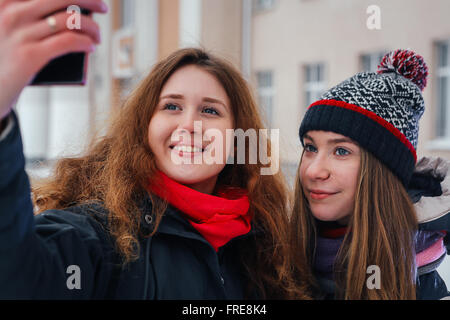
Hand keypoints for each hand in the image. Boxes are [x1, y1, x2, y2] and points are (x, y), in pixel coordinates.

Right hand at [0, 0, 107, 119]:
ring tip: (97, 36)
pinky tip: (91, 47)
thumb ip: (33, 18)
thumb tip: (73, 15)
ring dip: (91, 27)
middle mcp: (11, 13)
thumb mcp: (12, 30)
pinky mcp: (30, 55)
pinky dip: (85, 42)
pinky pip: (69, 41)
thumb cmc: (3, 59)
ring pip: (70, 19)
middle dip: (89, 0)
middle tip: (102, 8)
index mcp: (5, 2)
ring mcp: (20, 34)